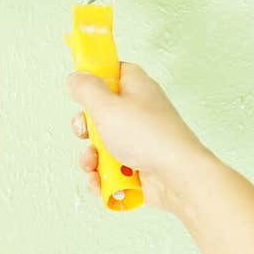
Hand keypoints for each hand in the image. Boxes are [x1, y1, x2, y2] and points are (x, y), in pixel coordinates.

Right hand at [67, 61, 207, 213]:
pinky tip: (103, 181)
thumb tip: (76, 79)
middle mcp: (139, 111)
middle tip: (88, 133)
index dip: (94, 78)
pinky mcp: (139, 165)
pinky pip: (111, 169)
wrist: (177, 177)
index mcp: (136, 87)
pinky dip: (103, 177)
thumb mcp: (107, 106)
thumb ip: (86, 89)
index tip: (80, 89)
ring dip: (92, 158)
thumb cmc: (150, 137)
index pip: (112, 72)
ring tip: (96, 164)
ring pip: (102, 144)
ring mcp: (139, 140)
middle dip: (86, 129)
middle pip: (100, 113)